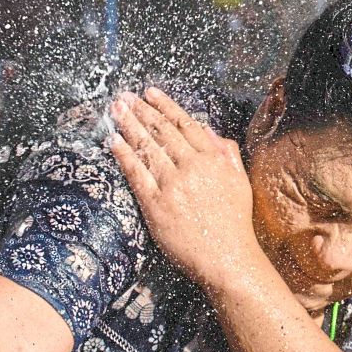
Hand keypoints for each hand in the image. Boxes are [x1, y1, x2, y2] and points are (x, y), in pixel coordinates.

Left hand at [109, 87, 259, 287]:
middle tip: (124, 97)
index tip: (150, 93)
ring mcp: (172, 185)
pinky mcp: (156, 205)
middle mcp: (191, 167)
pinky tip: (113, 141)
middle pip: (161, 131)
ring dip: (128, 125)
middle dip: (140, 110)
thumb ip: (225, 154)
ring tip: (114, 110)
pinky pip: (136, 174)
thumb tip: (208, 131)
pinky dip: (123, 155)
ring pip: (146, 148)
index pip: (185, 123)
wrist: (227, 258)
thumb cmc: (233, 224)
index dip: (165, 106)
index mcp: (212, 159)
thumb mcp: (239, 182)